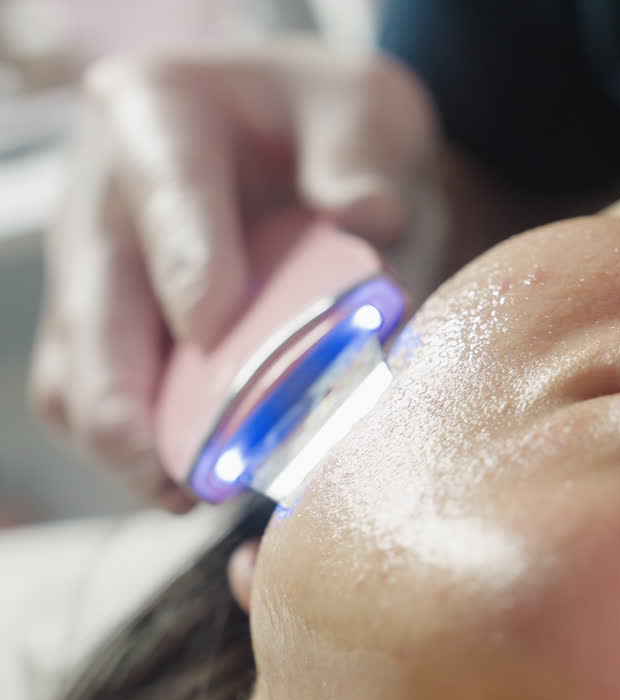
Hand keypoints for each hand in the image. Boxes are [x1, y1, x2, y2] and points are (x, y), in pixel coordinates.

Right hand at [29, 39, 435, 510]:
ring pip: (76, 370)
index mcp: (157, 112)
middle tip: (184, 473)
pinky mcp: (110, 323)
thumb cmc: (330, 116)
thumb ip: (364, 165)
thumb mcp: (366, 110)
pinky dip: (137, 443)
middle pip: (92, 308)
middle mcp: (104, 193)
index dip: (189, 265)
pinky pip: (96, 395)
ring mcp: (96, 264)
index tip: (216, 329)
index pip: (165, 192)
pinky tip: (189, 479)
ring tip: (190, 493)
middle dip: (128, 402)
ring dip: (127, 440)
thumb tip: (367, 225)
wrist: (307, 132)